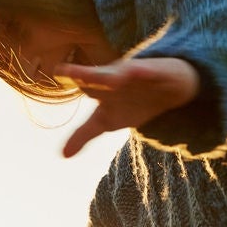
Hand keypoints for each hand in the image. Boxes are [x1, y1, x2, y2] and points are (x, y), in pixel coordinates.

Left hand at [57, 57, 199, 157]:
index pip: (85, 86)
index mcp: (101, 89)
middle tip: (76, 72)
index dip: (74, 77)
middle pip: (100, 77)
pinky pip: (151, 72)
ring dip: (115, 76)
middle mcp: (114, 78)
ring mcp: (135, 74)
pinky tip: (142, 72)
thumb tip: (64, 156)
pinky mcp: (156, 73)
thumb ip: (83, 134)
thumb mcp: (105, 121)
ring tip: (111, 81)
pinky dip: (146, 73)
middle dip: (89, 74)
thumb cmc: (131, 102)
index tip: (59, 70)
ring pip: (124, 73)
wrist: (167, 88)